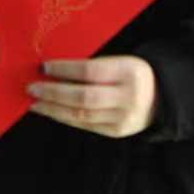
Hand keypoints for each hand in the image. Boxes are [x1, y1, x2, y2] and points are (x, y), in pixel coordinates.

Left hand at [27, 56, 157, 137]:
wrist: (160, 98)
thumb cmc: (131, 74)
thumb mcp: (119, 61)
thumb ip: (92, 66)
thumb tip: (53, 69)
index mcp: (129, 71)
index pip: (91, 71)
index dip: (65, 69)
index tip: (44, 67)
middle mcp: (128, 97)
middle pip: (84, 97)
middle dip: (54, 93)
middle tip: (32, 87)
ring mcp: (123, 118)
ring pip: (82, 115)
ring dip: (54, 108)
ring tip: (35, 102)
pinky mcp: (116, 132)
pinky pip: (85, 125)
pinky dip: (65, 118)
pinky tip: (51, 111)